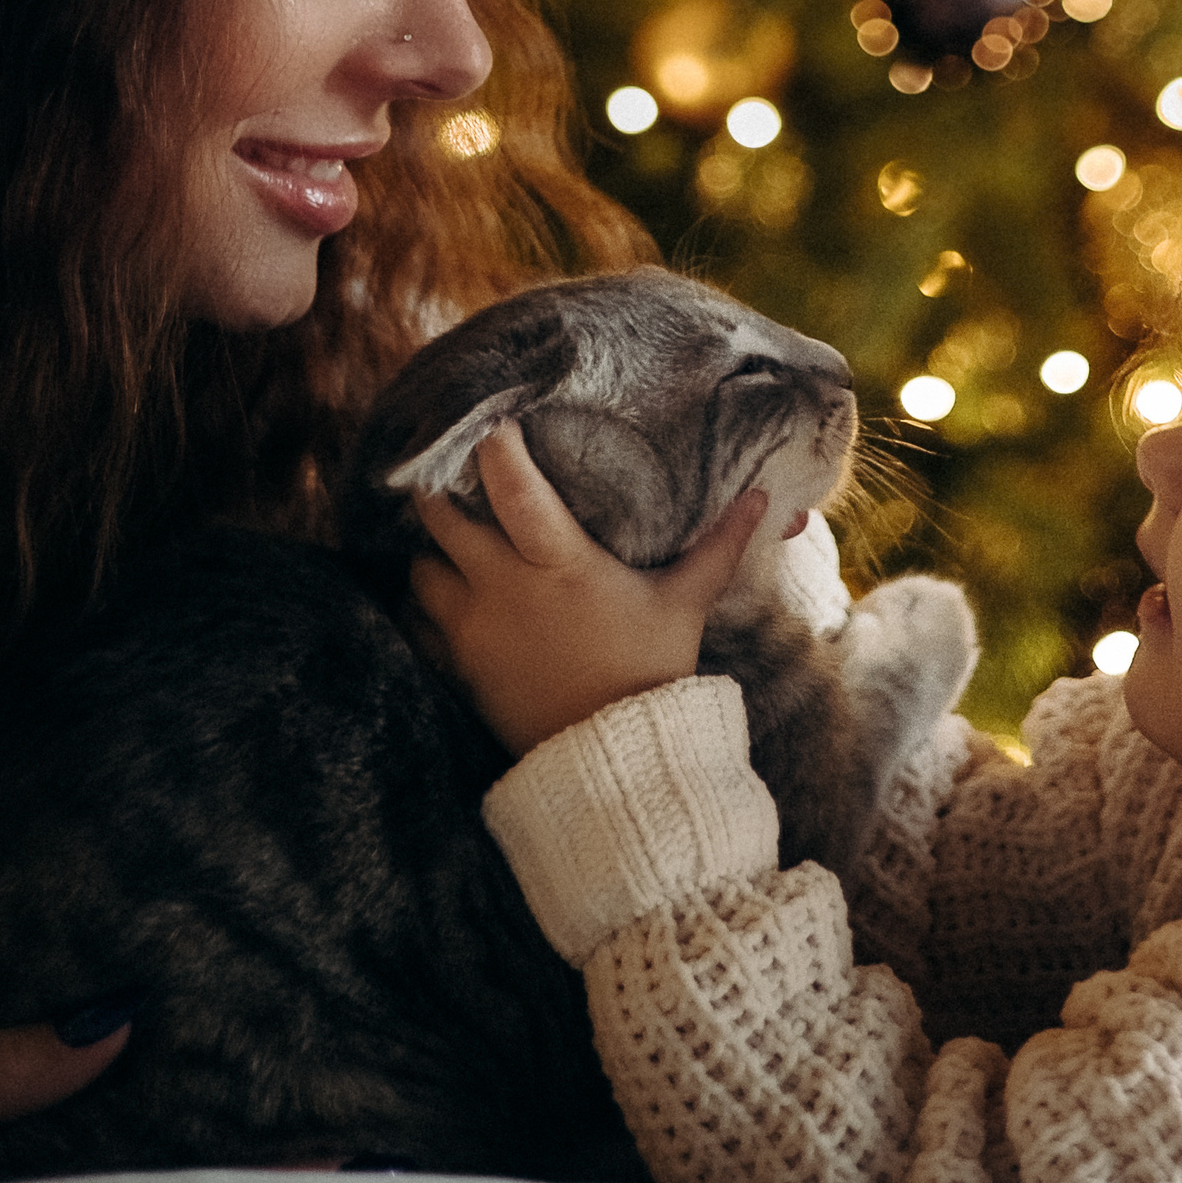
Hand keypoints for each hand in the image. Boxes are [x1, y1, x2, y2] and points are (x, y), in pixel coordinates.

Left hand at [411, 419, 766, 754]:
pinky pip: (418, 620)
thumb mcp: (685, 604)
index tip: (489, 422)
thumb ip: (717, 546)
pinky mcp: (457, 666)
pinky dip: (426, 602)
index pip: (512, 488)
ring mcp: (473, 628)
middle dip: (439, 493)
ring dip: (430, 551)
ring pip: (420, 568)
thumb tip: (763, 497)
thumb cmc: (650, 673)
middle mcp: (504, 587)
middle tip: (451, 477)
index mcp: (559, 562)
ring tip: (449, 539)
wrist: (614, 761)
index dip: (493, 448)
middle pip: (439, 517)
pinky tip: (447, 593)